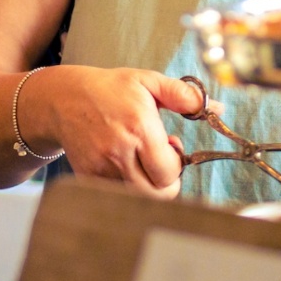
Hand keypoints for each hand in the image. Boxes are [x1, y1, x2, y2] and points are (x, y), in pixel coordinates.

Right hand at [24, 66, 193, 197]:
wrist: (63, 98)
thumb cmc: (111, 89)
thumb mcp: (149, 82)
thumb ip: (185, 95)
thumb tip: (217, 109)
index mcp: (139, 126)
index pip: (169, 172)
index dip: (177, 167)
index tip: (172, 151)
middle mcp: (119, 150)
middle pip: (156, 194)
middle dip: (166, 184)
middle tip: (162, 164)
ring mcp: (101, 166)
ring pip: (136, 198)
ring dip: (146, 186)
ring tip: (143, 164)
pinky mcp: (87, 176)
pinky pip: (115, 195)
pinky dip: (125, 188)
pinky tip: (125, 167)